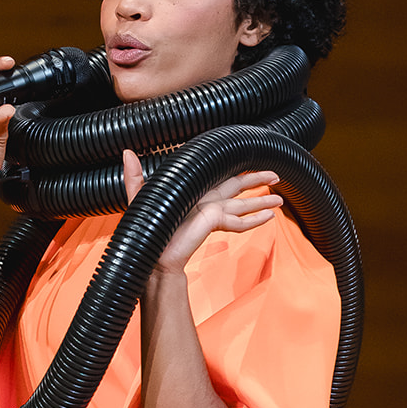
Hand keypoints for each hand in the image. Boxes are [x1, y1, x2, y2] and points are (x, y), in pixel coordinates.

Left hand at [123, 149, 281, 272]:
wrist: (151, 255)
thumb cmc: (145, 229)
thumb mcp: (139, 196)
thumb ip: (134, 175)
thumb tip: (126, 152)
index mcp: (193, 191)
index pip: (218, 175)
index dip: (234, 166)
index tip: (249, 158)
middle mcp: (206, 201)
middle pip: (239, 186)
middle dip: (257, 179)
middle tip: (276, 175)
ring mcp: (213, 213)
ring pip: (244, 204)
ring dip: (262, 201)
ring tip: (280, 201)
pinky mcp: (213, 224)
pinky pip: (239, 223)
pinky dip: (255, 220)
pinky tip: (269, 218)